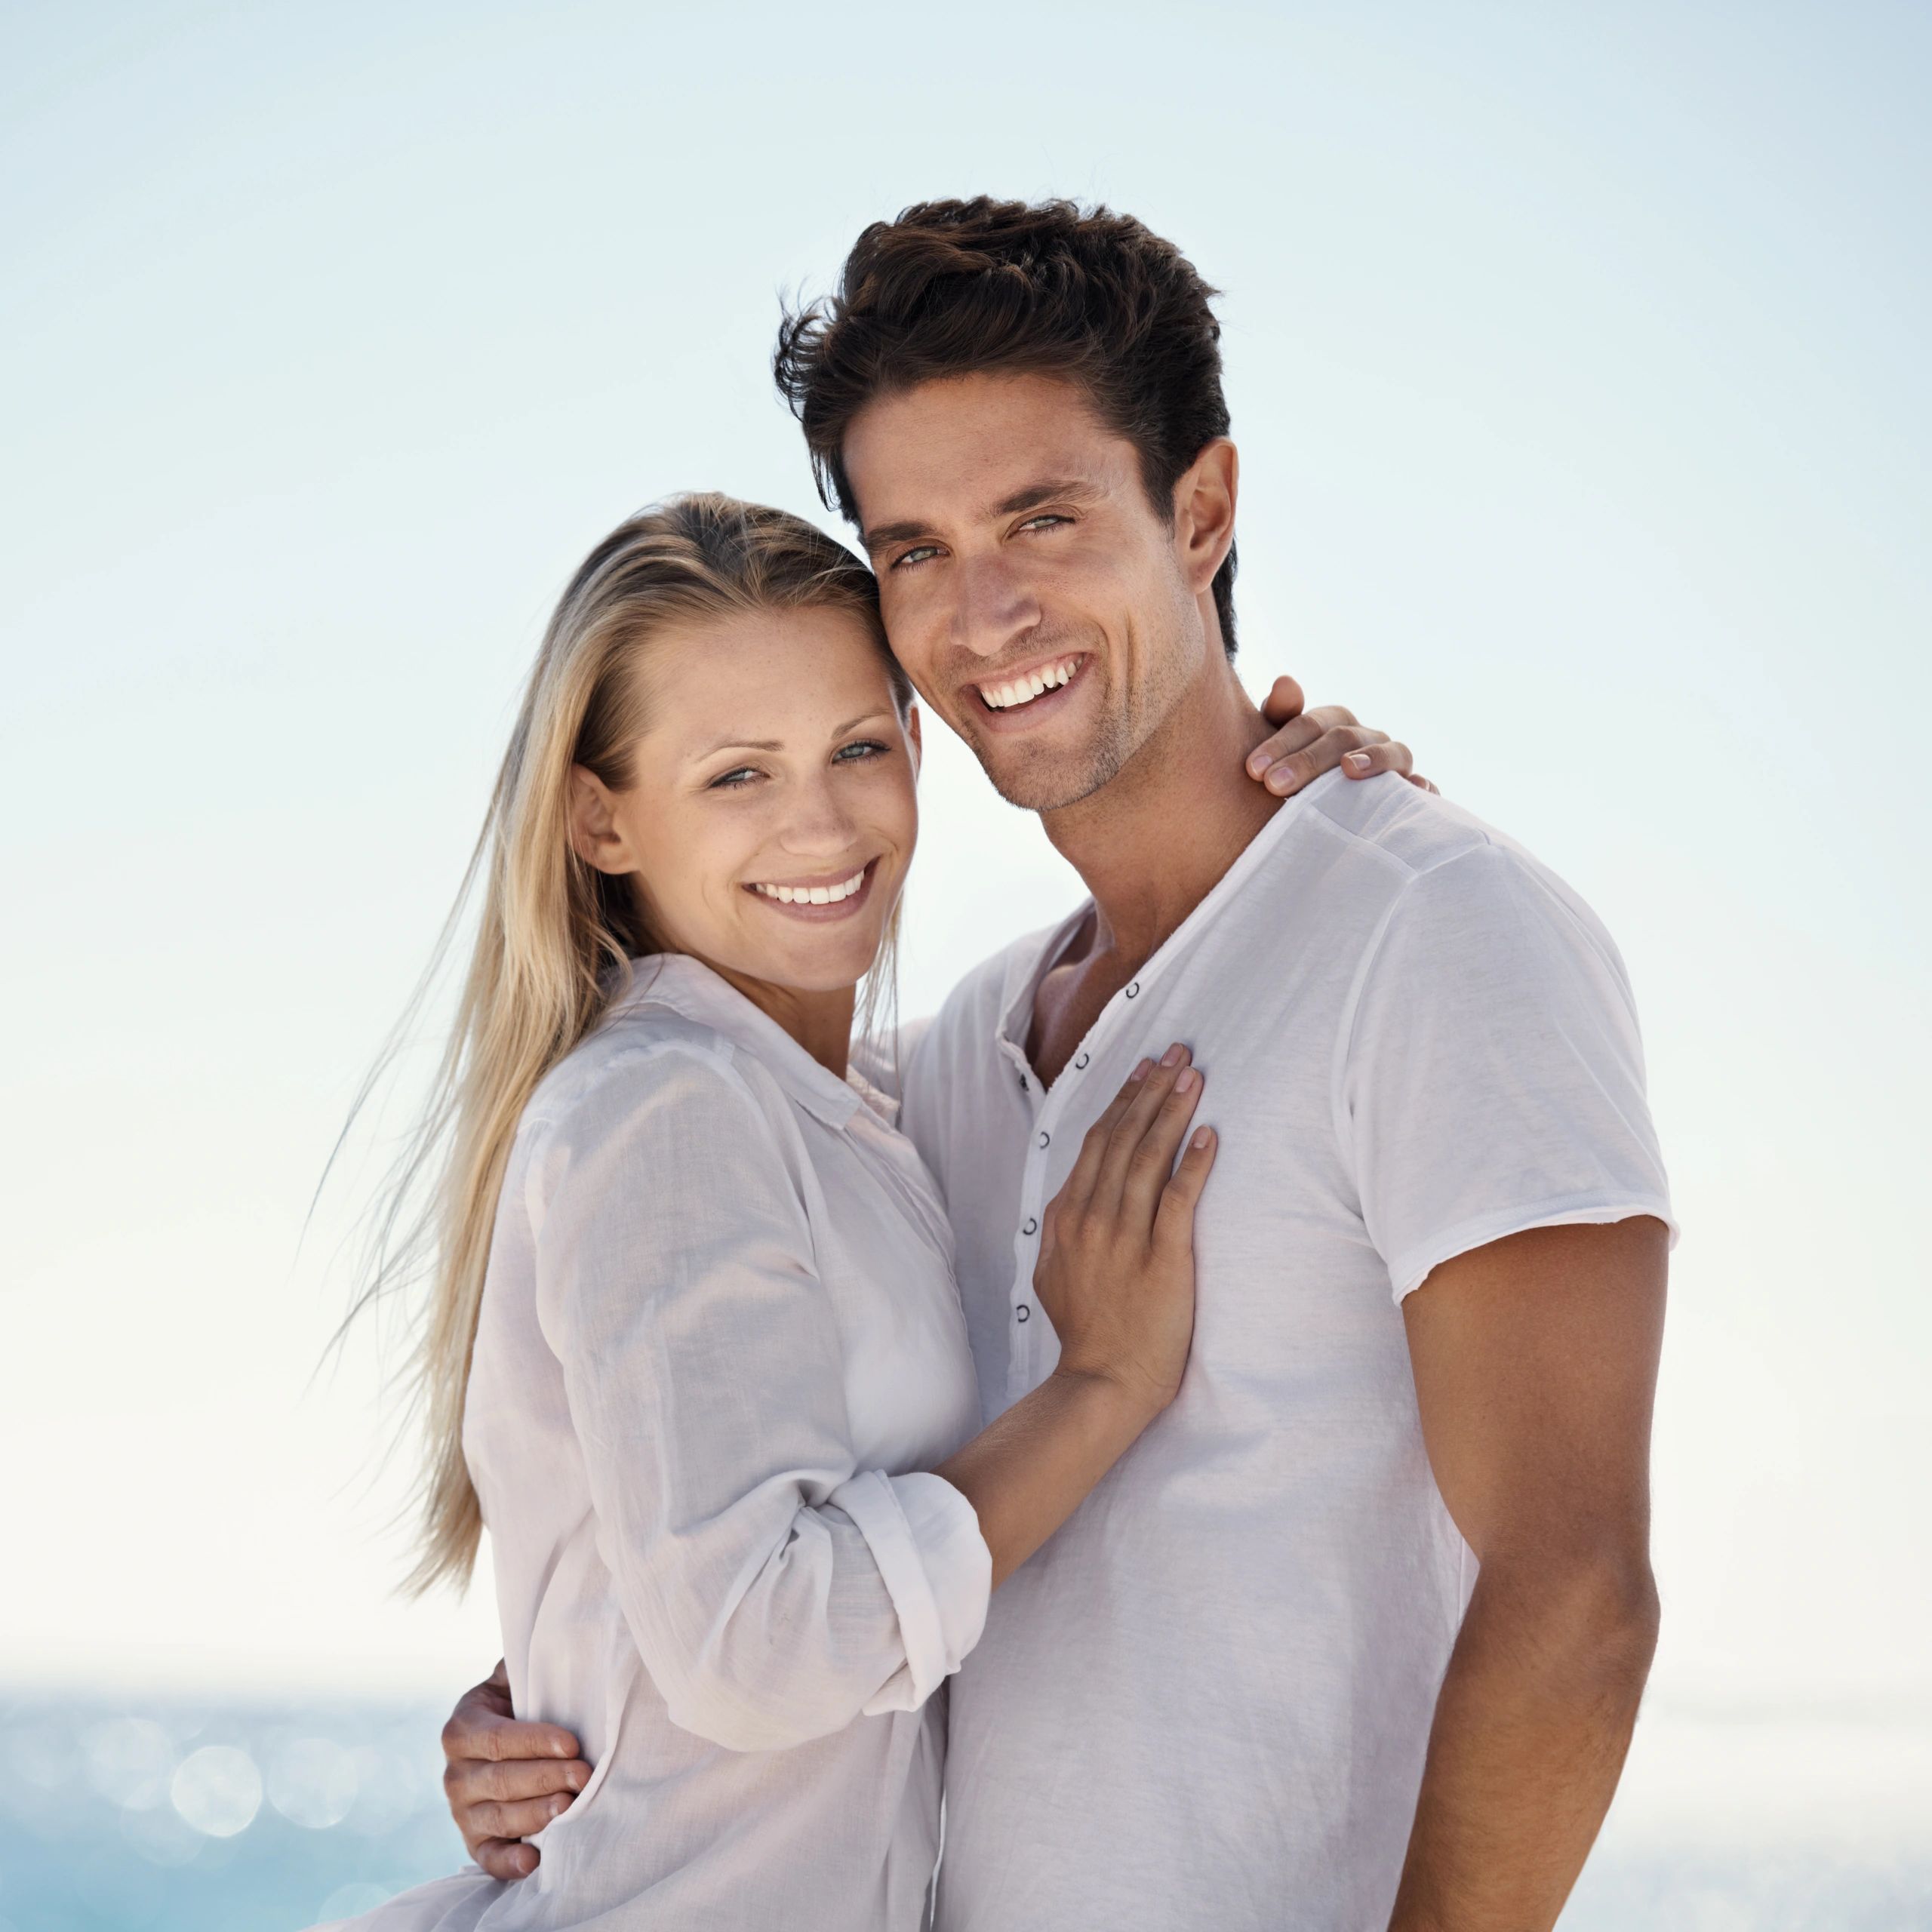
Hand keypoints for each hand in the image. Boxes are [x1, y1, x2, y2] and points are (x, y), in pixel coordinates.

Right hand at [441, 1661, 591, 1880]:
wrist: (506, 1740)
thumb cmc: (522, 1703)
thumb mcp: (515, 1677)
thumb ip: (526, 1662)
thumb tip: (557, 1638)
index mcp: (462, 1727)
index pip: (498, 1738)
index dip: (535, 1742)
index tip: (572, 1743)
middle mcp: (455, 1772)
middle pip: (500, 1780)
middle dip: (546, 1778)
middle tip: (584, 1776)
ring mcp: (461, 1811)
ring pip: (497, 1817)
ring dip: (535, 1815)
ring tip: (569, 1808)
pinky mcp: (473, 1841)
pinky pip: (486, 1857)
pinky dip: (508, 1863)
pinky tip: (534, 1861)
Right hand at [1033, 1045, 1215, 1414]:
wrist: (1103, 1381)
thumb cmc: (1086, 1332)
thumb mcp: (1054, 1274)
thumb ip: (1064, 1231)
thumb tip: (1073, 1200)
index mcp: (1065, 1218)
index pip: (1096, 1143)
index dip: (1123, 1101)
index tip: (1144, 1070)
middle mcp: (1090, 1218)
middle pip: (1123, 1138)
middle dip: (1151, 1089)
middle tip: (1177, 1052)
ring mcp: (1124, 1237)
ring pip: (1149, 1157)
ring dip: (1172, 1111)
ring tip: (1193, 1076)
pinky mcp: (1162, 1258)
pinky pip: (1178, 1199)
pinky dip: (1194, 1163)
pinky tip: (1209, 1134)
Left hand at [1247, 673, 1436, 797]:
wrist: (1321, 812)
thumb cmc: (1295, 776)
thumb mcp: (1280, 748)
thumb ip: (1278, 716)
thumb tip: (1285, 681)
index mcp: (1335, 725)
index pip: (1311, 724)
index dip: (1282, 743)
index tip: (1253, 769)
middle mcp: (1367, 740)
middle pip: (1344, 739)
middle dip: (1308, 760)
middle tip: (1273, 784)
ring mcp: (1395, 766)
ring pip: (1393, 753)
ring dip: (1373, 758)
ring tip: (1348, 770)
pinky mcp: (1412, 795)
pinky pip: (1425, 788)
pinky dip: (1424, 786)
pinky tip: (1415, 789)